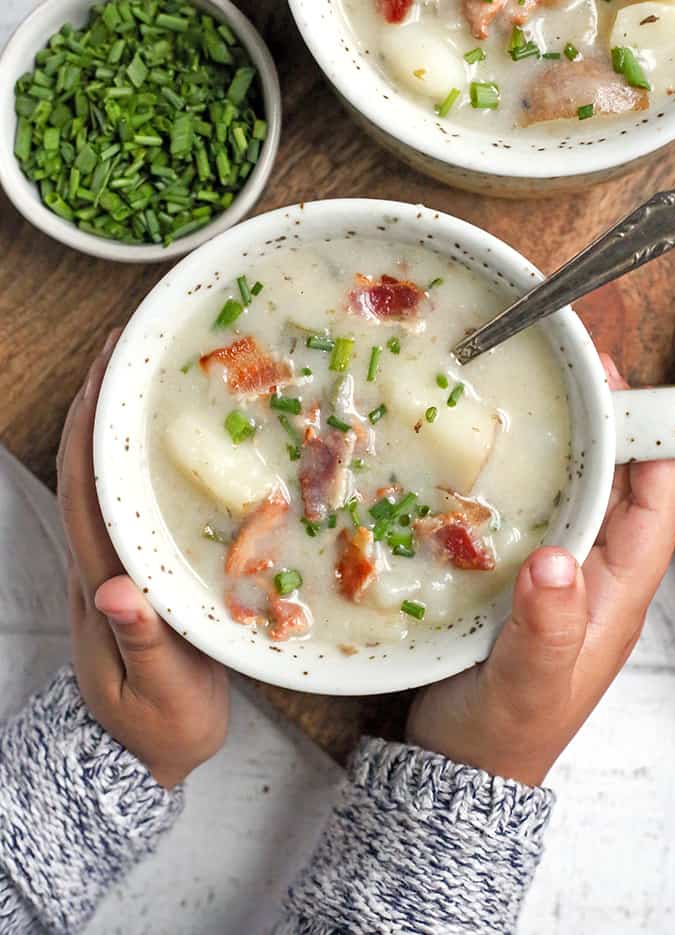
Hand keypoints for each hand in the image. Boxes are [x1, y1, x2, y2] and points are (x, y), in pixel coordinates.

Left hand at [58, 333, 229, 788]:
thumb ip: (141, 642)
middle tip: (128, 342)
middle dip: (96, 400)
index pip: (83, 488)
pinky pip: (127, 498)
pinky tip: (167, 434)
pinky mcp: (134, 570)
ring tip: (145, 369)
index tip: (105, 366)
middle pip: (85, 466)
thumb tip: (114, 588)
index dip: (88, 424)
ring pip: (103, 477)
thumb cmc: (160, 727)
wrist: (144, 757)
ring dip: (112, 419)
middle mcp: (100, 561)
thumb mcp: (161, 692)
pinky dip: (135, 455)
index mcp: (103, 580)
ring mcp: (114, 564)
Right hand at [407, 355, 674, 786]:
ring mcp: (553, 577)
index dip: (652, 446)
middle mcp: (592, 578)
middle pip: (614, 488)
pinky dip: (510, 486)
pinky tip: (475, 465)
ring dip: (555, 452)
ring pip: (567, 498)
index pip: (656, 507)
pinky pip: (522, 518)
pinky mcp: (511, 581)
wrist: (460, 768)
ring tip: (523, 405)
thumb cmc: (505, 733)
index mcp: (617, 595)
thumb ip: (546, 629)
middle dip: (602, 430)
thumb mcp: (529, 684)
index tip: (626, 392)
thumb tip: (553, 563)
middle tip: (567, 379)